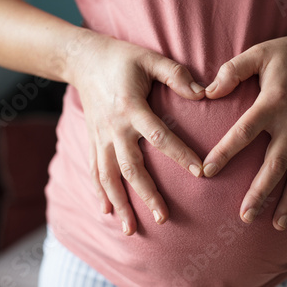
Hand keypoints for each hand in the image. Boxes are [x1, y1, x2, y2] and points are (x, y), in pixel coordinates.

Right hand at [69, 31, 204, 235]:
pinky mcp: (92, 140)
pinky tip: (106, 212)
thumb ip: (176, 75)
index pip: (159, 136)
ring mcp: (100, 137)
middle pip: (130, 167)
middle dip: (147, 194)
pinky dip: (99, 192)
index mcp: (131, 108)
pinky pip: (94, 170)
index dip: (180, 154)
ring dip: (120, 203)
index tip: (200, 172)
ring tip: (130, 229)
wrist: (83, 59)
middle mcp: (113, 127)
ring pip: (108, 176)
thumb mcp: (150, 59)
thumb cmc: (121, 58)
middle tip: (164, 219)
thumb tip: (204, 94)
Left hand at [202, 27, 286, 230]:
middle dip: (261, 192)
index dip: (225, 152)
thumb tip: (207, 92)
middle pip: (276, 163)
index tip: (206, 172)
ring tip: (277, 225)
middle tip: (245, 217)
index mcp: (273, 102)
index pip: (244, 132)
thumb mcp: (258, 53)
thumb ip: (232, 70)